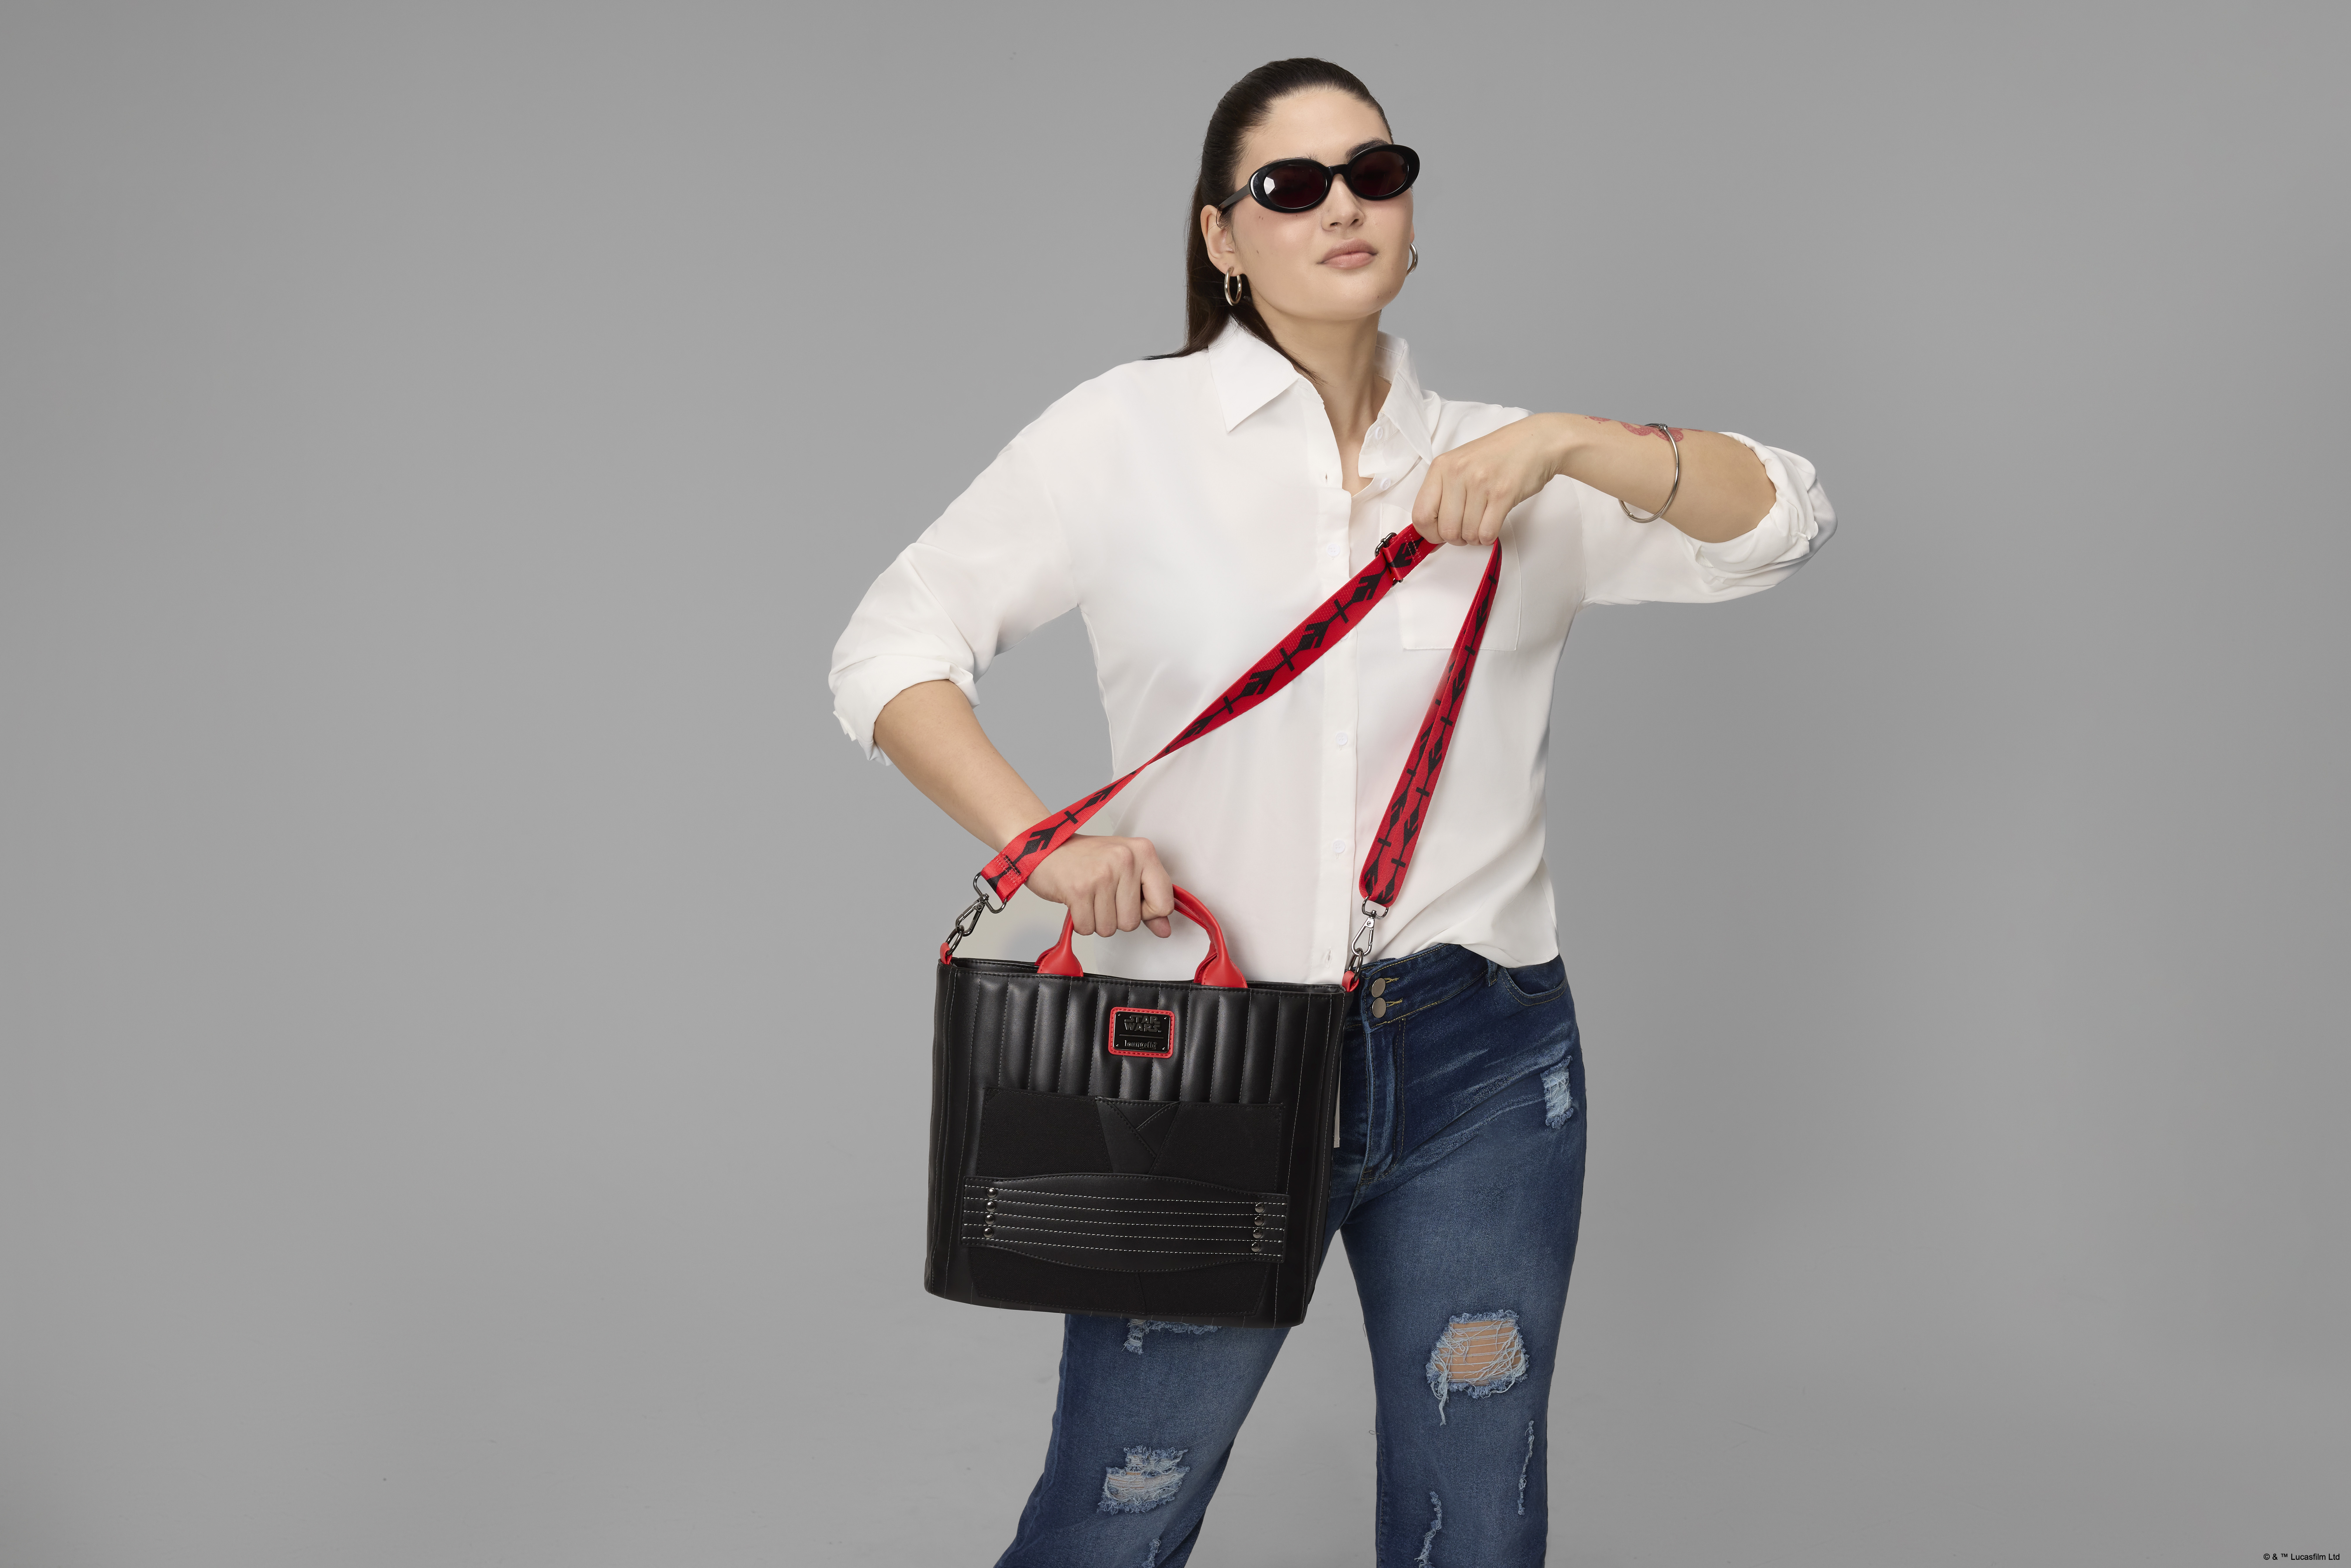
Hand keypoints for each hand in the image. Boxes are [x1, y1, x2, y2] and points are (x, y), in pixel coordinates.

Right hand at [1023, 834, 1173, 937]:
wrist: (1045, 850)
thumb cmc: (1086, 859)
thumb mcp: (1124, 871)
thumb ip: (1148, 900)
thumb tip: (1165, 930)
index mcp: (1143, 851)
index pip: (1164, 903)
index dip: (1148, 912)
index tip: (1131, 900)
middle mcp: (1125, 859)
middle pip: (1133, 921)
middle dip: (1116, 918)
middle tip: (1102, 896)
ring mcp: (1102, 874)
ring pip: (1110, 928)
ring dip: (1097, 920)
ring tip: (1089, 897)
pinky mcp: (1079, 889)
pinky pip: (1088, 928)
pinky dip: (1081, 922)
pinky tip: (1077, 901)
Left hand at [1410, 413, 1569, 544]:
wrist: (1535, 442)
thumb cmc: (1497, 455)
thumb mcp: (1460, 464)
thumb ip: (1443, 492)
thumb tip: (1431, 528)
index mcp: (1442, 467)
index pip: (1420, 514)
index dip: (1429, 533)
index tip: (1440, 534)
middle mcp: (1458, 473)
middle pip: (1445, 529)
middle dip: (1456, 538)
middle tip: (1465, 530)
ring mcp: (1481, 483)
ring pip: (1467, 533)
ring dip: (1474, 537)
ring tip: (1481, 524)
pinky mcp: (1503, 494)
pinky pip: (1487, 532)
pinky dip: (1488, 537)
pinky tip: (1492, 526)